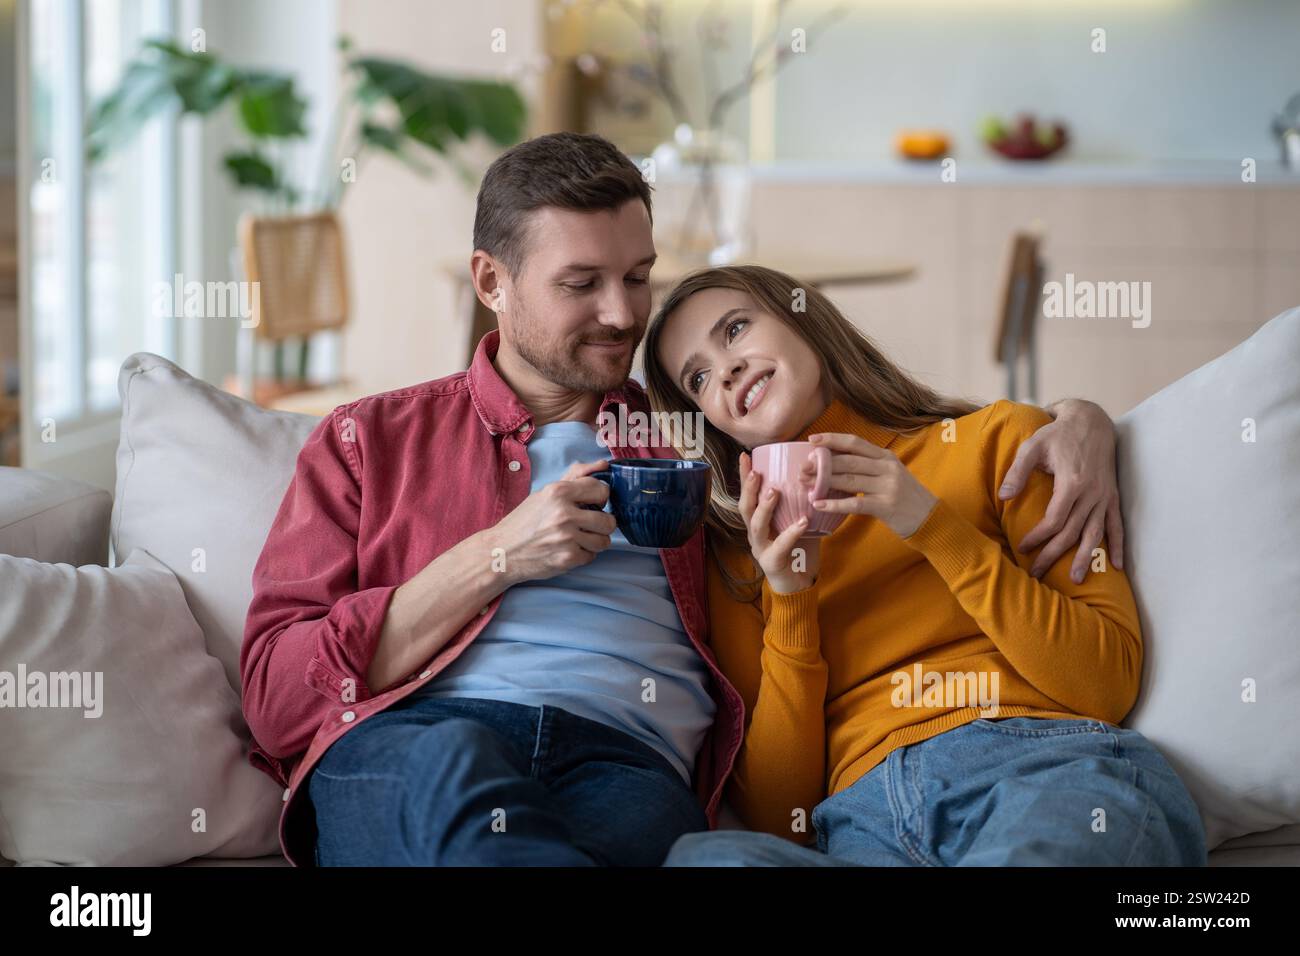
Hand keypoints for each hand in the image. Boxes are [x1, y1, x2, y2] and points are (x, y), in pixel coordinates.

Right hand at [481, 459, 616, 586]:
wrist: (502, 551)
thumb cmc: (524, 521)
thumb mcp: (545, 493)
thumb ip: (575, 477)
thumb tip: (603, 465)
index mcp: (558, 492)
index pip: (601, 490)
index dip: (600, 498)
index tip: (592, 503)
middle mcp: (564, 514)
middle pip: (608, 521)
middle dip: (601, 523)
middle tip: (588, 525)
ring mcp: (566, 538)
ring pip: (604, 541)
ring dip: (594, 541)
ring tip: (578, 538)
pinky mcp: (567, 559)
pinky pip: (592, 556)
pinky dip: (582, 555)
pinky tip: (568, 550)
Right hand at [738, 451, 821, 593]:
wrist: (796, 584)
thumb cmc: (796, 550)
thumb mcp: (795, 521)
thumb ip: (798, 503)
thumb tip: (815, 475)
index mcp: (757, 522)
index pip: (747, 495)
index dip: (743, 476)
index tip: (745, 455)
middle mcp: (754, 534)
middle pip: (745, 508)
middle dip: (749, 489)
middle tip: (755, 472)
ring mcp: (760, 549)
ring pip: (757, 525)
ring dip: (765, 507)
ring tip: (775, 492)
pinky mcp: (771, 563)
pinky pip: (780, 546)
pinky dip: (792, 533)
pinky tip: (803, 522)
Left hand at [806, 432, 937, 537]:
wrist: (929, 518)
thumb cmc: (904, 496)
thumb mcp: (890, 474)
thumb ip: (868, 466)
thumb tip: (833, 462)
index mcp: (885, 456)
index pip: (854, 442)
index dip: (832, 439)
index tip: (811, 440)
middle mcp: (887, 467)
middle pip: (848, 460)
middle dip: (822, 463)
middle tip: (802, 468)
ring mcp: (887, 486)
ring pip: (849, 480)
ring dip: (823, 482)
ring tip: (804, 484)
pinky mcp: (886, 506)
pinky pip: (855, 503)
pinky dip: (834, 504)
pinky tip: (818, 504)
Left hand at [998, 399, 1124, 581]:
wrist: (1092, 422)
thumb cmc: (1057, 434)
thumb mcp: (1032, 447)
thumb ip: (1017, 472)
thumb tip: (1004, 497)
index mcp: (1072, 483)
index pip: (1054, 521)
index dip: (1038, 537)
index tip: (1023, 548)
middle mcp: (1092, 494)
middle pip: (1072, 532)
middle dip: (1054, 555)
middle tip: (1038, 574)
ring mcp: (1104, 496)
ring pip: (1095, 533)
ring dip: (1087, 558)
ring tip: (1078, 580)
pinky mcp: (1112, 496)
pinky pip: (1117, 525)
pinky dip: (1117, 545)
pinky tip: (1116, 565)